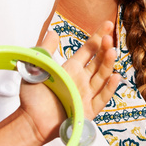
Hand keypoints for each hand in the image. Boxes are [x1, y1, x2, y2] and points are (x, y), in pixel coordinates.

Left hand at [22, 23, 119, 141]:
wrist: (30, 121)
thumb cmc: (33, 96)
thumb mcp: (38, 68)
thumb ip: (46, 49)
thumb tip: (53, 31)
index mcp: (71, 68)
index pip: (89, 50)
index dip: (98, 36)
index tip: (107, 24)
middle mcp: (82, 80)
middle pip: (98, 62)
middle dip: (105, 49)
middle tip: (109, 37)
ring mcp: (86, 95)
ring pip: (102, 77)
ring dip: (108, 64)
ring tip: (112, 51)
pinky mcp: (88, 110)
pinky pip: (101, 98)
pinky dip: (109, 88)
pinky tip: (115, 76)